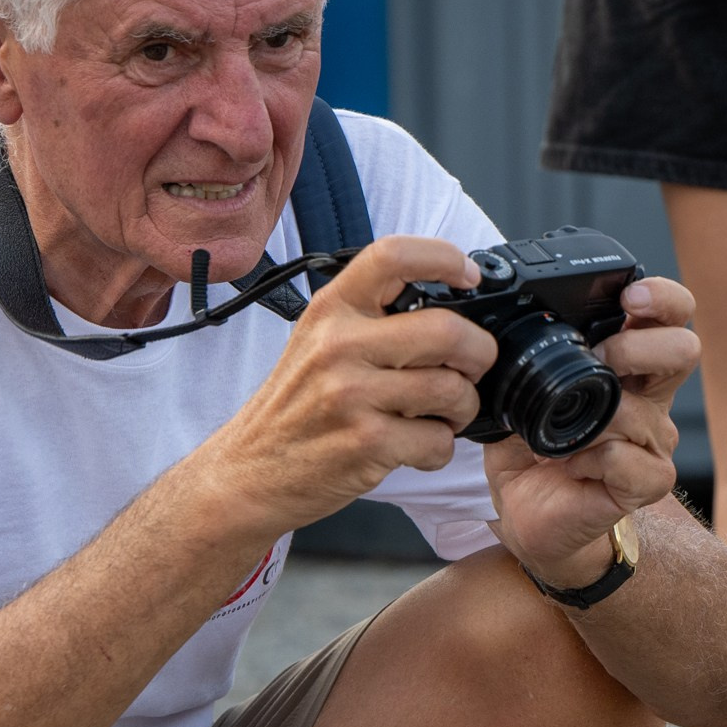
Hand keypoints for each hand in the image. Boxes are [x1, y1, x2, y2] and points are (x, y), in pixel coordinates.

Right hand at [197, 236, 499, 536]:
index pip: (393, 255)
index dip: (444, 257)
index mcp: (330, 310)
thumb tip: (448, 305)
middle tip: (472, 368)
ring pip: (451, 389)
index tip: (467, 276)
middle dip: (478, 354)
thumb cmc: (291, 409)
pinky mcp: (365, 442)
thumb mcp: (315, 343)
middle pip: (447, 330)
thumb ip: (368, 318)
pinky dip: (439, 449)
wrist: (248, 471)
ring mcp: (351, 395)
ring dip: (462, 408)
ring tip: (442, 415)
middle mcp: (338, 345)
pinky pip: (438, 441)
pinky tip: (416, 448)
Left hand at [483, 275, 699, 584]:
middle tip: (599, 359)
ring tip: (554, 437)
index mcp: (625, 366)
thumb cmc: (528, 451)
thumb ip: (526, 360)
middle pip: (684, 349)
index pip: (669, 317)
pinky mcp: (647, 481)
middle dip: (638, 347)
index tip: (630, 296)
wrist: (526, 514)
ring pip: (642, 412)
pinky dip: (592, 460)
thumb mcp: (517, 395)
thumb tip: (504, 330)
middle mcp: (649, 398)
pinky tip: (570, 465)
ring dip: (593, 420)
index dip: (661, 298)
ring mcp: (652, 440)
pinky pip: (630, 461)